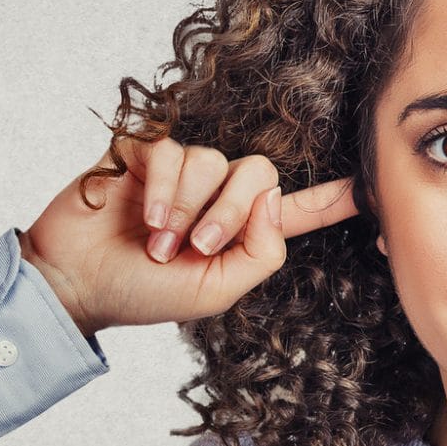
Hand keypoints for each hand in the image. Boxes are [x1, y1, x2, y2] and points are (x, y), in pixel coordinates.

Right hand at [21, 137, 360, 337]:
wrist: (77, 284)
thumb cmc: (141, 294)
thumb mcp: (215, 291)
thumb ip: (260, 253)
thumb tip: (270, 195)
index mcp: (238, 232)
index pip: (294, 209)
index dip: (332, 199)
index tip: (369, 188)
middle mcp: (214, 195)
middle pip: (256, 172)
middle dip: (230, 211)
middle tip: (198, 246)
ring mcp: (179, 172)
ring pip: (211, 163)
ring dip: (186, 210)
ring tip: (156, 242)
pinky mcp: (144, 153)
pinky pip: (173, 152)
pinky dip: (163, 190)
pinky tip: (144, 218)